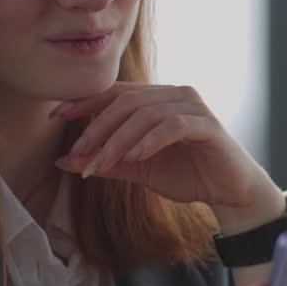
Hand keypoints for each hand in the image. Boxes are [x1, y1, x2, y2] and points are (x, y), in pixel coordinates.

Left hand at [50, 83, 279, 223]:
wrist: (229, 192)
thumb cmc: (188, 175)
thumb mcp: (138, 170)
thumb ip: (105, 163)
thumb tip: (62, 160)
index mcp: (158, 100)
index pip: (116, 92)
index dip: (86, 101)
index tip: (57, 115)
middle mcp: (176, 95)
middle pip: (127, 101)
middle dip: (98, 127)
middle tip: (80, 154)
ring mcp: (194, 107)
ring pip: (146, 113)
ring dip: (119, 139)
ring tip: (102, 164)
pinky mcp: (208, 125)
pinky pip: (172, 125)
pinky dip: (150, 140)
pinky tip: (136, 157)